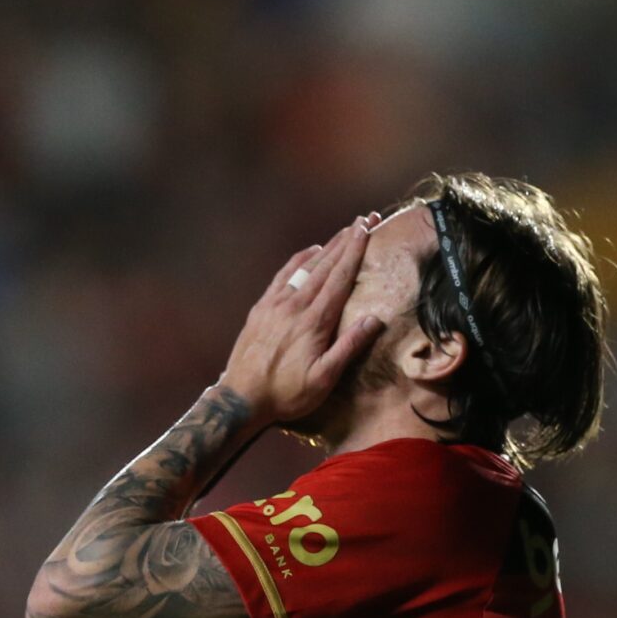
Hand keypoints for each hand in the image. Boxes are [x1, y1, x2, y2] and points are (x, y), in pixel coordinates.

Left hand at [217, 218, 386, 427]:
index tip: (367, 229)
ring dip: (327, 247)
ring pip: (305, 267)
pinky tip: (311, 251)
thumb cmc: (287, 394)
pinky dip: (299, 260)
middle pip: (325, 265)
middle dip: (346, 241)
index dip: (355, 251)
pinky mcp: (261, 308)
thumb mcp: (324, 379)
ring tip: (343, 231)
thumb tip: (374, 320)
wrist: (241, 398)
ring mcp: (276, 304)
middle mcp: (295, 305)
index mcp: (314, 321)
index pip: (340, 278)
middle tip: (363, 219)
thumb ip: (348, 347)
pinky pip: (283, 275)